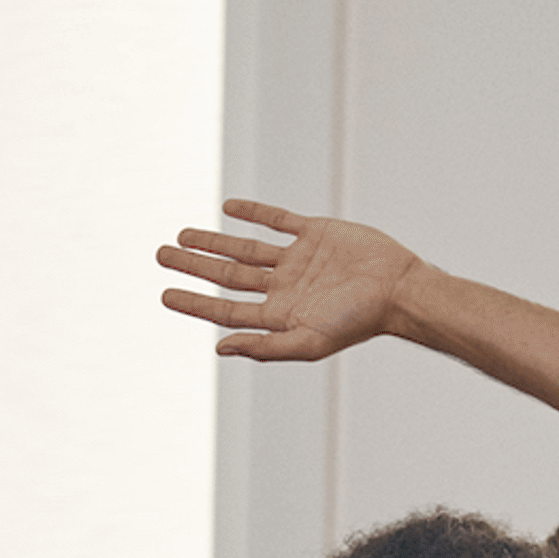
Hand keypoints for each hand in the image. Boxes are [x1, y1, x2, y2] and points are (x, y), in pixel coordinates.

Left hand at [157, 199, 417, 362]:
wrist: (398, 287)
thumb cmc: (359, 321)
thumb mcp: (309, 341)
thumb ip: (265, 347)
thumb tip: (219, 349)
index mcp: (281, 315)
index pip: (226, 310)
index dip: (194, 303)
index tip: (165, 294)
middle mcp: (284, 287)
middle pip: (228, 276)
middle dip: (194, 266)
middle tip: (160, 255)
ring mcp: (298, 259)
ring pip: (244, 248)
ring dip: (213, 241)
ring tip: (182, 236)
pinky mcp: (315, 233)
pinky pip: (277, 220)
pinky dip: (253, 213)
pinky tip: (229, 208)